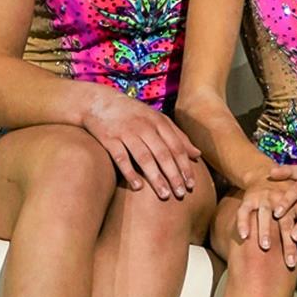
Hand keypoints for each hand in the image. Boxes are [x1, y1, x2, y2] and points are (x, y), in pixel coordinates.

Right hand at [82, 89, 199, 199]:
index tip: (192, 184)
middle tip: (181, 194)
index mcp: (159, 122)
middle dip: (173, 175)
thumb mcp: (158, 119)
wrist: (99, 102)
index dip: (185, 166)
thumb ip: (178, 136)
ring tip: (164, 195)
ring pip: (144, 157)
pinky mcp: (109, 139)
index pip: (176, 147)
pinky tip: (138, 187)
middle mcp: (144, 127)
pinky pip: (120, 157)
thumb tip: (197, 154)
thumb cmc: (134, 114)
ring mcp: (126, 132)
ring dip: (156, 177)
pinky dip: (129, 172)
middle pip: (163, 154)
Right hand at [235, 171, 296, 266]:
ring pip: (265, 215)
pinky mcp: (248, 199)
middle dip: (289, 243)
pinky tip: (244, 236)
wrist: (264, 176)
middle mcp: (282, 199)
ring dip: (266, 230)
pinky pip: (244, 211)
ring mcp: (264, 198)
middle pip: (286, 222)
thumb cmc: (286, 200)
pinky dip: (243, 223)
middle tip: (290, 262)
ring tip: (266, 246)